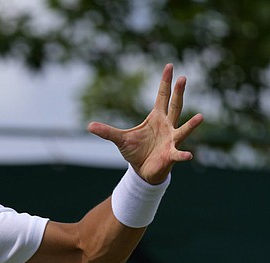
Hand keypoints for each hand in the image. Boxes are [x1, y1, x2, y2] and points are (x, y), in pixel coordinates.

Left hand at [87, 64, 203, 184]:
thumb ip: (106, 131)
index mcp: (157, 117)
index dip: (165, 82)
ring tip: (200, 117)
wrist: (143, 170)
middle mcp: (168, 125)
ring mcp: (171, 140)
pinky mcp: (170, 155)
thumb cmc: (136, 151)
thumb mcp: (119, 139)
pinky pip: (178, 154)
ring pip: (182, 130)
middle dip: (178, 93)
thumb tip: (89, 125)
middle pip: (175, 106)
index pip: (162, 96)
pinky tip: (188, 155)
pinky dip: (183, 155)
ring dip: (191, 124)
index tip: (170, 66)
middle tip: (183, 78)